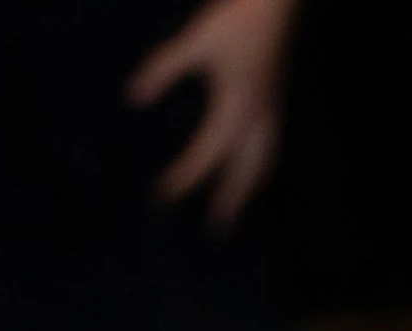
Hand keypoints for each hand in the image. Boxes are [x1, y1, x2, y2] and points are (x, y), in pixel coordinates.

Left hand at [128, 0, 300, 228]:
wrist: (276, 1)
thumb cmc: (235, 18)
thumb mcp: (193, 42)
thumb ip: (163, 70)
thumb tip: (134, 98)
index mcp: (235, 108)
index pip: (205, 155)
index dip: (183, 177)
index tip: (162, 194)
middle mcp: (258, 117)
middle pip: (244, 172)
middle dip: (230, 200)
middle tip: (218, 227)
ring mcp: (272, 110)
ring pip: (265, 162)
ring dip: (251, 188)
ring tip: (240, 206)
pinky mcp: (277, 100)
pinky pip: (273, 146)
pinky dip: (264, 166)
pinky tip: (256, 168)